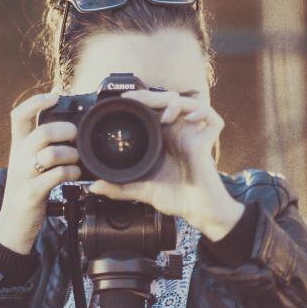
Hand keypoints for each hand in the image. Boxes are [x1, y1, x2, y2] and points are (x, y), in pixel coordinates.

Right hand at [0, 93, 81, 254]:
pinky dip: (70, 174)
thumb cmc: (28, 189)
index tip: (55, 97)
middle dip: (65, 131)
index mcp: (18, 146)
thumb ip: (42, 144)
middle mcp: (18, 157)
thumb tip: (68, 123)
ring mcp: (23, 176)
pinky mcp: (31, 193)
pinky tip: (75, 176)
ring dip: (70, 155)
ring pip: (50, 154)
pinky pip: (55, 177)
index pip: (19, 115)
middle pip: (41, 132)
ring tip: (77, 161)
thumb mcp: (29, 163)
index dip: (36, 102)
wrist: (13, 224)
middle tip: (76, 136)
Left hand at [87, 90, 244, 240]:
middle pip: (169, 101)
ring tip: (165, 116)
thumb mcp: (141, 190)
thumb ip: (119, 188)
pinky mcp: (208, 142)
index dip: (142, 99)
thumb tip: (94, 187)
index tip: (125, 99)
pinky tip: (189, 119)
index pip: (153, 109)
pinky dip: (202, 112)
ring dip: (176, 103)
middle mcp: (178, 133)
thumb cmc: (175, 198)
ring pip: (190, 103)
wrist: (196, 211)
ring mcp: (194, 135)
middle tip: (137, 99)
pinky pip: (212, 118)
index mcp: (163, 138)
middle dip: (153, 96)